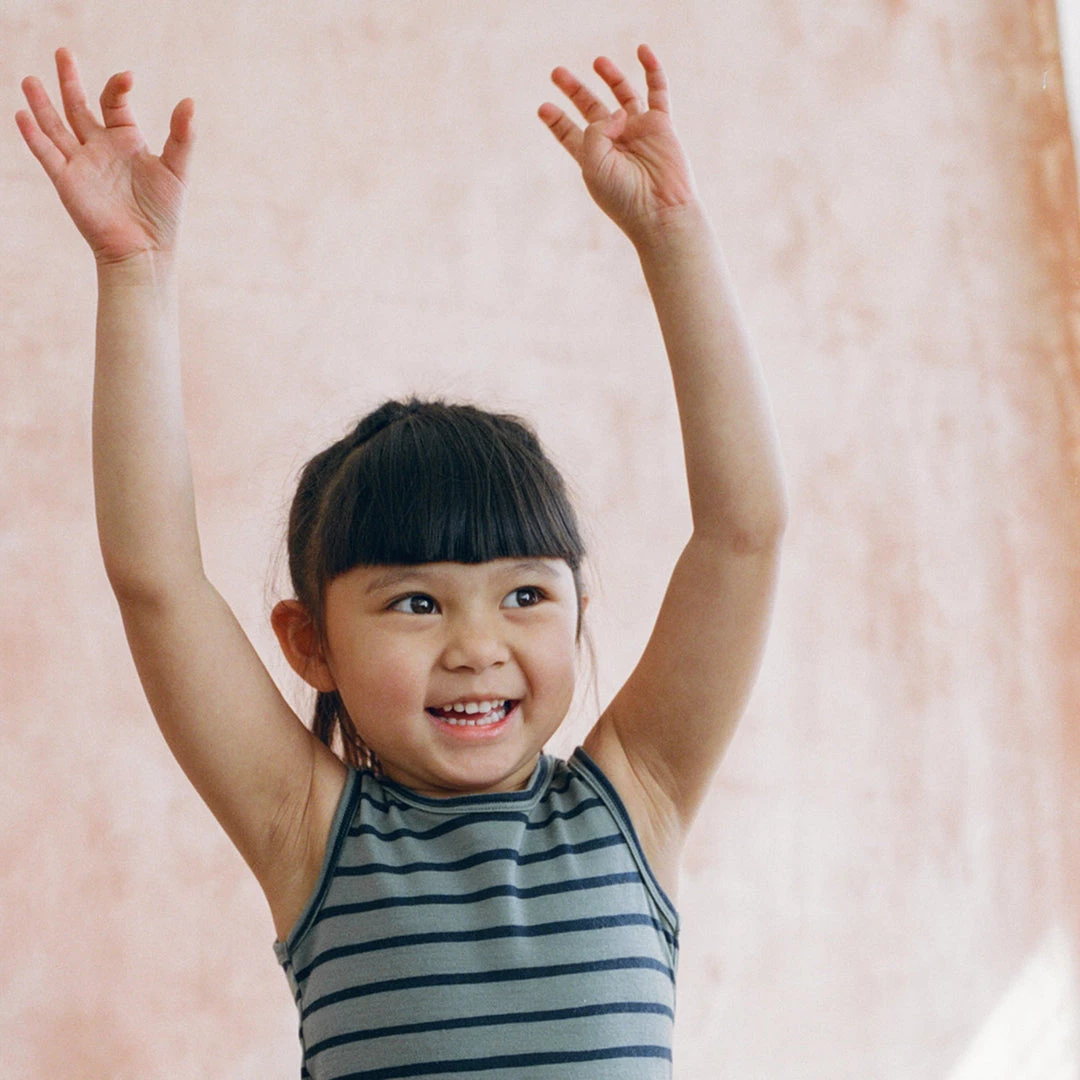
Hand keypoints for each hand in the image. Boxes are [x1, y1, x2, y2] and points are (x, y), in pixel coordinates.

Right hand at [15, 48, 193, 264]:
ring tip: (30, 80)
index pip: (113, 103)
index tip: (127, 78)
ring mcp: (81, 163)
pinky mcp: (66, 181)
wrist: (145, 249)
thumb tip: (190, 101)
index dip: (117, 87)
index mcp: (126, 141)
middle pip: (78, 106)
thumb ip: (182, 136)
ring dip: (42, 103)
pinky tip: (22, 114)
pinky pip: (45, 153)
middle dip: (69, 80)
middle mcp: (100, 148)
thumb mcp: (177, 169)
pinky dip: (33, 135)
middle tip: (63, 52)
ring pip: (55, 126)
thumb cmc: (164, 213)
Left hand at [539, 44, 699, 246]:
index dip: (556, 121)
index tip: (543, 107)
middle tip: (556, 72)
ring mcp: (638, 131)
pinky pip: (658, 91)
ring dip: (610, 77)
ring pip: (622, 95)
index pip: (570, 134)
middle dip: (575, 91)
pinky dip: (652, 69)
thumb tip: (618, 110)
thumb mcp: (595, 163)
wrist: (661, 210)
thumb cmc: (624, 195)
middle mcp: (615, 142)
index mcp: (593, 158)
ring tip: (597, 61)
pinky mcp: (661, 125)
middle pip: (591, 109)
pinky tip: (643, 50)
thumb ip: (595, 130)